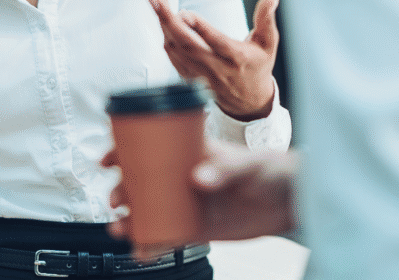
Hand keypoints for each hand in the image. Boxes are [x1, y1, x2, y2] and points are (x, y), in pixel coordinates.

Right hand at [102, 141, 297, 258]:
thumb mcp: (248, 165)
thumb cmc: (272, 171)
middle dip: (122, 190)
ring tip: (119, 228)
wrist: (291, 202)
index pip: (152, 147)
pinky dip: (151, 244)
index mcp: (192, 153)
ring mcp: (190, 203)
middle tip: (116, 199)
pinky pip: (168, 236)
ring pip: (151, 210)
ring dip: (131, 219)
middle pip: (143, 181)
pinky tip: (140, 251)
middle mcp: (185, 177)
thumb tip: (198, 179)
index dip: (125, 151)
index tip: (108, 159)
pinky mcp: (198, 228)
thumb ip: (224, 170)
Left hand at [148, 0, 279, 120]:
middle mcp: (217, 68)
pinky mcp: (190, 78)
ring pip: (177, 50)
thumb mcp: (268, 43)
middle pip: (188, 45)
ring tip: (156, 1)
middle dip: (168, 20)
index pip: (216, 42)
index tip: (185, 12)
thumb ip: (266, 18)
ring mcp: (201, 75)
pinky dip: (165, 37)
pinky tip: (161, 20)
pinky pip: (173, 57)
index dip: (200, 28)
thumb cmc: (258, 66)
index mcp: (237, 58)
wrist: (248, 101)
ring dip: (163, 24)